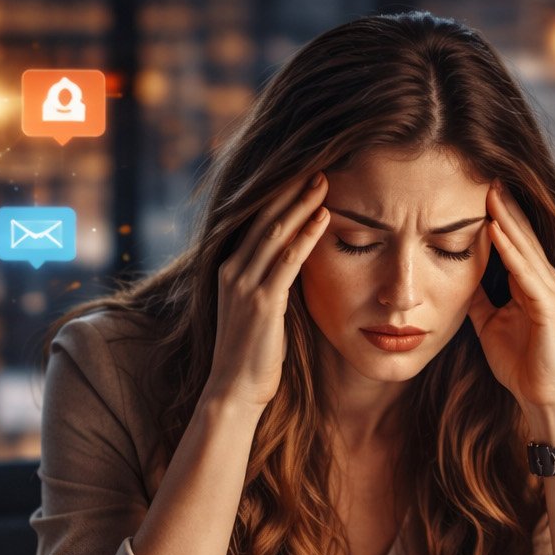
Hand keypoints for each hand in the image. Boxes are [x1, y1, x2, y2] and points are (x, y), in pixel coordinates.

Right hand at [206, 172, 330, 410]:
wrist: (234, 390)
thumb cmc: (252, 354)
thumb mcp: (259, 310)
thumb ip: (270, 282)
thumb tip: (295, 261)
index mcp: (229, 269)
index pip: (254, 221)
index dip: (278, 195)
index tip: (302, 174)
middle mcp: (232, 270)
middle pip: (264, 217)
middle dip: (291, 189)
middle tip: (317, 164)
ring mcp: (245, 285)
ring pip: (275, 232)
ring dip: (302, 204)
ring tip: (325, 180)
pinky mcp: (262, 302)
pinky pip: (286, 261)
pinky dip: (306, 236)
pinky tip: (323, 217)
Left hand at [468, 184, 554, 431]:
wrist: (541, 396)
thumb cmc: (519, 361)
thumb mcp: (488, 322)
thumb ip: (477, 298)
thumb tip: (456, 278)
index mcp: (529, 282)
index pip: (512, 240)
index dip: (497, 215)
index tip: (476, 188)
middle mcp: (543, 280)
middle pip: (521, 235)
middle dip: (504, 206)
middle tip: (486, 172)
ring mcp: (548, 292)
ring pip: (524, 248)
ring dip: (507, 220)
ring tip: (490, 192)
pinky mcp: (547, 308)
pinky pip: (525, 274)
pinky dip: (510, 252)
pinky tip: (495, 231)